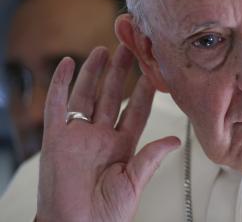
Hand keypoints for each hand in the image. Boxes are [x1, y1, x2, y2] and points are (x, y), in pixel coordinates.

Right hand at [37, 45, 180, 221]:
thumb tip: (175, 139)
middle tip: (129, 48)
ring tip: (104, 50)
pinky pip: (57, 105)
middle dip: (121, 72)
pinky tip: (69, 64)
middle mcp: (101, 136)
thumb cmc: (106, 214)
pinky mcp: (56, 138)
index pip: (136, 110)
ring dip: (95, 72)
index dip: (144, 90)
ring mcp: (78, 135)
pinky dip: (60, 84)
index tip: (153, 71)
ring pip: (88, 95)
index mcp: (122, 146)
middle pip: (113, 96)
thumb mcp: (134, 182)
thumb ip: (151, 157)